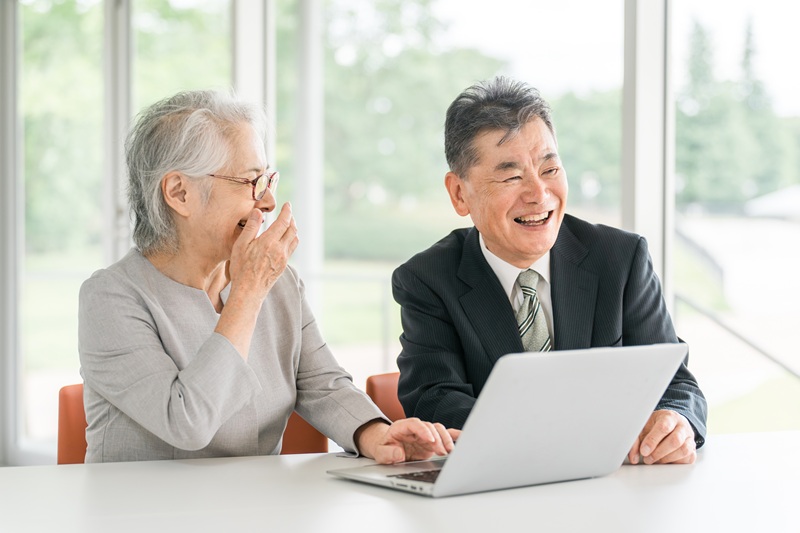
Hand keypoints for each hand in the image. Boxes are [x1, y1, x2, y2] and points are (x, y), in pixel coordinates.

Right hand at [215, 204, 297, 358]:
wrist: (249, 291)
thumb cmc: (241, 268)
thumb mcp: (241, 245)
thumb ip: (251, 227)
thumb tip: (258, 212)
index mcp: (270, 242)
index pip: (284, 222)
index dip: (288, 212)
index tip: (288, 205)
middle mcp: (280, 250)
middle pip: (293, 230)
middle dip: (292, 219)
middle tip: (288, 213)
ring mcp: (284, 259)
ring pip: (294, 240)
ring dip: (293, 230)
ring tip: (289, 225)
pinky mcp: (283, 266)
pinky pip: (292, 249)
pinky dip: (291, 240)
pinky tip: (285, 240)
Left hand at [355, 418, 460, 464]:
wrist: (387, 448)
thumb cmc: (384, 448)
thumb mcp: (380, 453)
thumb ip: (388, 453)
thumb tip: (399, 453)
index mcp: (402, 427)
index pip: (414, 424)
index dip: (423, 430)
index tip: (430, 440)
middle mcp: (416, 428)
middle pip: (430, 426)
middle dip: (437, 438)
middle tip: (442, 450)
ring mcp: (425, 434)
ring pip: (439, 430)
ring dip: (446, 439)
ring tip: (449, 451)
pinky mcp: (432, 442)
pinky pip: (444, 435)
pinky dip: (454, 436)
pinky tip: (463, 439)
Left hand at [628, 409, 696, 464]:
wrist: (670, 423)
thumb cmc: (655, 425)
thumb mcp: (643, 427)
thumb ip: (636, 441)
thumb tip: (633, 458)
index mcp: (669, 416)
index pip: (663, 427)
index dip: (652, 441)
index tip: (643, 451)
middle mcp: (682, 426)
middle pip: (675, 440)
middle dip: (659, 453)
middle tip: (647, 459)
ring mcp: (690, 438)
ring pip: (683, 450)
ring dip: (666, 459)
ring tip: (654, 460)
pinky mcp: (693, 449)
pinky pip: (688, 458)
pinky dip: (675, 462)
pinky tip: (665, 460)